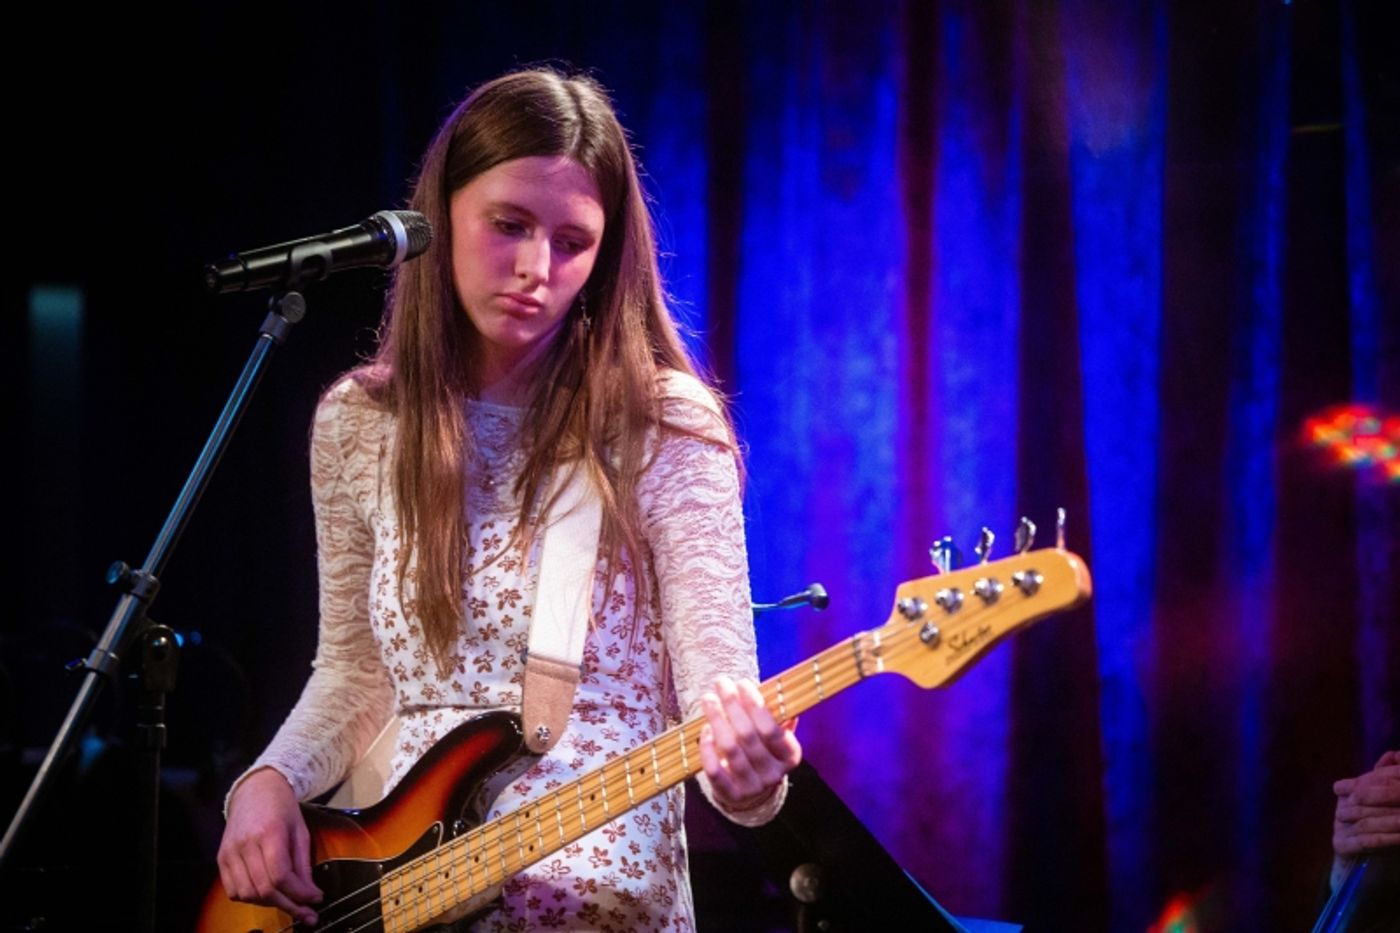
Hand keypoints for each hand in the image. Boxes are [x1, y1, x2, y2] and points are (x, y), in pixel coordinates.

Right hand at [218, 767, 322, 925]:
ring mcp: (230, 852)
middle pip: (263, 889)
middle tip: (305, 912)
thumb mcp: (300, 831)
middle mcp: (245, 844)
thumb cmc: (282, 807)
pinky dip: (250, 898)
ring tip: (286, 900)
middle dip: (287, 905)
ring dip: (269, 903)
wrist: (256, 789)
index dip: (298, 894)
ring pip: (247, 894)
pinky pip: (233, 890)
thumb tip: (311, 894)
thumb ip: (303, 864)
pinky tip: (266, 893)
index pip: (280, 876)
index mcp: (269, 833)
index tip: (315, 901)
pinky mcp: (221, 858)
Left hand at [698, 675, 801, 810]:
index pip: (771, 728)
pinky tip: (705, 729)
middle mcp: (774, 773)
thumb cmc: (762, 750)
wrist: (753, 792)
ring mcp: (753, 786)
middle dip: (732, 704)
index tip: (742, 683)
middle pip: (748, 735)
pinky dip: (708, 748)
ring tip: (708, 699)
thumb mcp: (775, 734)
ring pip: (731, 749)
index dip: (755, 704)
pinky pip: (715, 770)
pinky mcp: (731, 795)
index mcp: (790, 755)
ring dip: (717, 719)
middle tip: (721, 683)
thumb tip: (774, 689)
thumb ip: (776, 714)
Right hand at [1333, 750, 1399, 857]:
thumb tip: (1393, 755)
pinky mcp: (1341, 846)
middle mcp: (1341, 808)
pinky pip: (1364, 841)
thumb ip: (1387, 778)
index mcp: (1348, 793)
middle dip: (1389, 800)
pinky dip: (1383, 839)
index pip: (1362, 783)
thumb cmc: (1382, 830)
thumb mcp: (1386, 803)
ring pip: (1365, 820)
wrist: (1371, 868)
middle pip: (1363, 800)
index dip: (1381, 782)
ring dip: (1390, 821)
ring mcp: (1339, 827)